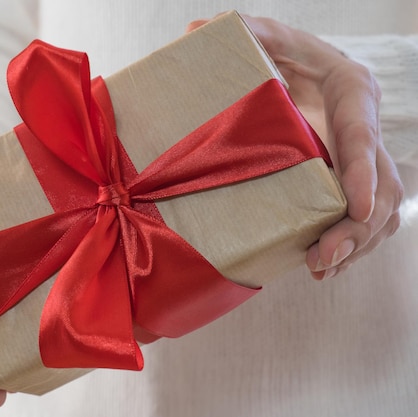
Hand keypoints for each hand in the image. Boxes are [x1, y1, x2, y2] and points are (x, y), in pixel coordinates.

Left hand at [189, 16, 403, 279]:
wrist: (288, 69)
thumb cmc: (273, 53)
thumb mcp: (258, 35)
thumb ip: (239, 33)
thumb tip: (195, 35)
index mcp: (349, 89)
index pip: (361, 134)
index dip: (363, 173)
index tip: (357, 209)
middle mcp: (364, 125)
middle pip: (382, 182)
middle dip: (359, 225)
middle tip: (324, 256)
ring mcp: (363, 154)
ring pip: (382, 207)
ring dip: (357, 242)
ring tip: (322, 266)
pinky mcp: (351, 176)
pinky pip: (367, 216)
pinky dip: (352, 242)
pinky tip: (325, 262)